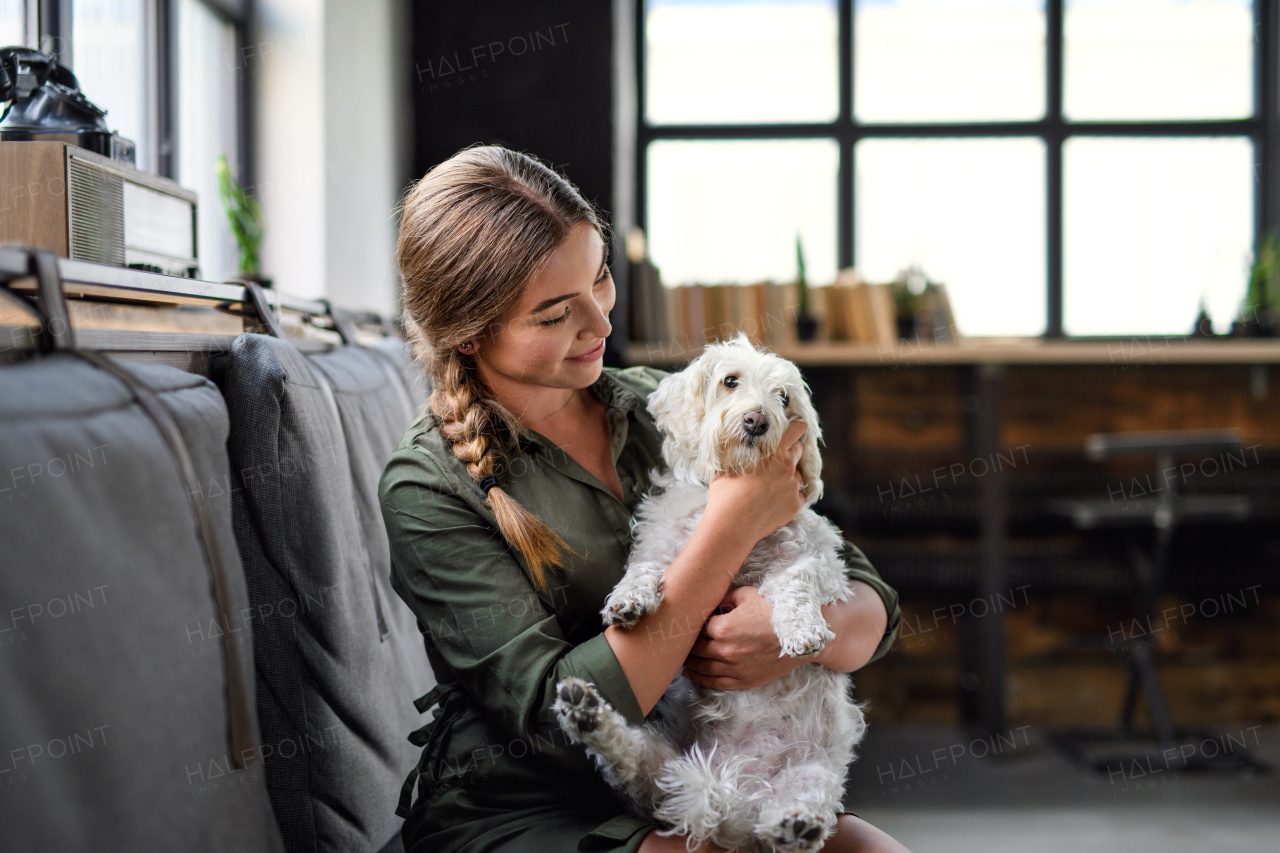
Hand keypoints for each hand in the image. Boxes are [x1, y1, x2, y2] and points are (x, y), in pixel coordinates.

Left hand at [681, 586, 813, 689]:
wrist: (802, 636)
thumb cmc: (776, 611)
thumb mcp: (748, 595)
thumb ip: (723, 597)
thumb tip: (709, 600)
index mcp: (724, 628)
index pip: (696, 628)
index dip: (690, 624)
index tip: (685, 623)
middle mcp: (726, 651)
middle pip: (696, 649)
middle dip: (687, 644)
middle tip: (680, 640)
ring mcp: (735, 668)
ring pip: (702, 668)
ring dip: (690, 663)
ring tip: (682, 658)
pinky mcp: (744, 680)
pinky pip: (716, 683)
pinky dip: (700, 679)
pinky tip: (691, 675)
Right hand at [703, 419, 806, 546]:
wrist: (731, 526)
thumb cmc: (725, 494)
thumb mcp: (727, 465)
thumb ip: (738, 450)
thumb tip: (735, 439)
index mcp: (774, 452)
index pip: (797, 429)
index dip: (797, 426)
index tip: (795, 426)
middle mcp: (788, 468)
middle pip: (799, 450)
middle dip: (790, 451)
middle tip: (775, 458)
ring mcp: (794, 488)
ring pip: (797, 475)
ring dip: (788, 476)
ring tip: (769, 486)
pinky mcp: (795, 505)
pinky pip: (798, 495)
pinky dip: (790, 496)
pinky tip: (774, 501)